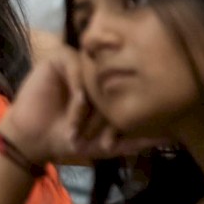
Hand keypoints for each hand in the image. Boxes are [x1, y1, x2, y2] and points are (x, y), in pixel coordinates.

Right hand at [0, 46, 156, 165]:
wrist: (33, 140)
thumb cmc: (69, 140)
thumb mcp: (107, 145)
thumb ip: (135, 141)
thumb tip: (169, 137)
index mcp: (108, 88)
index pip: (127, 87)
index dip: (124, 111)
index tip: (113, 137)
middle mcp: (95, 72)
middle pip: (113, 77)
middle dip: (107, 107)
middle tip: (98, 131)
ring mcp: (78, 63)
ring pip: (96, 71)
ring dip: (92, 99)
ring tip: (81, 124)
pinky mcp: (58, 59)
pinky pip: (75, 64)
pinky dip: (78, 88)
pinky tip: (74, 108)